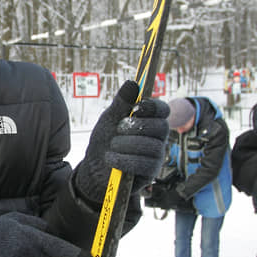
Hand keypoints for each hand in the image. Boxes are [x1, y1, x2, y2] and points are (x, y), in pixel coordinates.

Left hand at [74, 81, 169, 205]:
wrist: (93, 170)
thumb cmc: (104, 143)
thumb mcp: (109, 120)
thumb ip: (121, 103)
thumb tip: (133, 83)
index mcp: (149, 122)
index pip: (163, 110)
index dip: (154, 106)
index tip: (138, 106)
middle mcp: (157, 139)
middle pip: (161, 127)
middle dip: (137, 127)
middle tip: (119, 129)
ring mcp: (156, 157)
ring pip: (153, 147)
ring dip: (128, 144)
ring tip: (112, 146)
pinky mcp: (150, 174)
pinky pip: (145, 165)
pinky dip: (125, 160)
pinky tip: (112, 159)